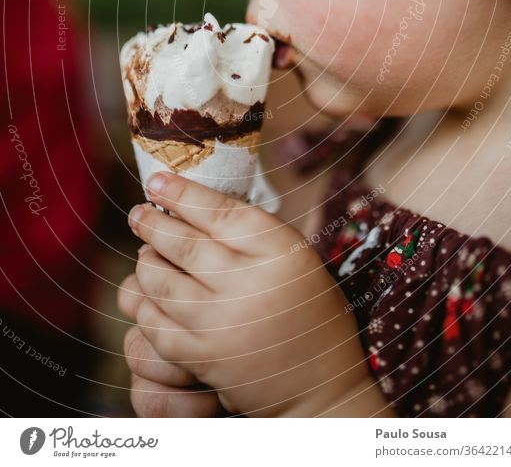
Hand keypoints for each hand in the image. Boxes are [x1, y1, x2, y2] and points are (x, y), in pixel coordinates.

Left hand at [127, 172, 367, 416]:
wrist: (321, 382)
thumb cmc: (309, 307)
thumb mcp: (295, 255)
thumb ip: (251, 232)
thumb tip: (193, 201)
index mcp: (278, 250)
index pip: (218, 210)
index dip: (181, 193)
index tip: (156, 180)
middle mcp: (249, 283)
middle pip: (183, 244)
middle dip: (152, 223)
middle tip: (137, 212)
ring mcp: (223, 323)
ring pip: (162, 282)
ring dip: (146, 262)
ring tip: (144, 251)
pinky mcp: (205, 358)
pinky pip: (157, 325)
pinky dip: (146, 306)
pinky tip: (146, 294)